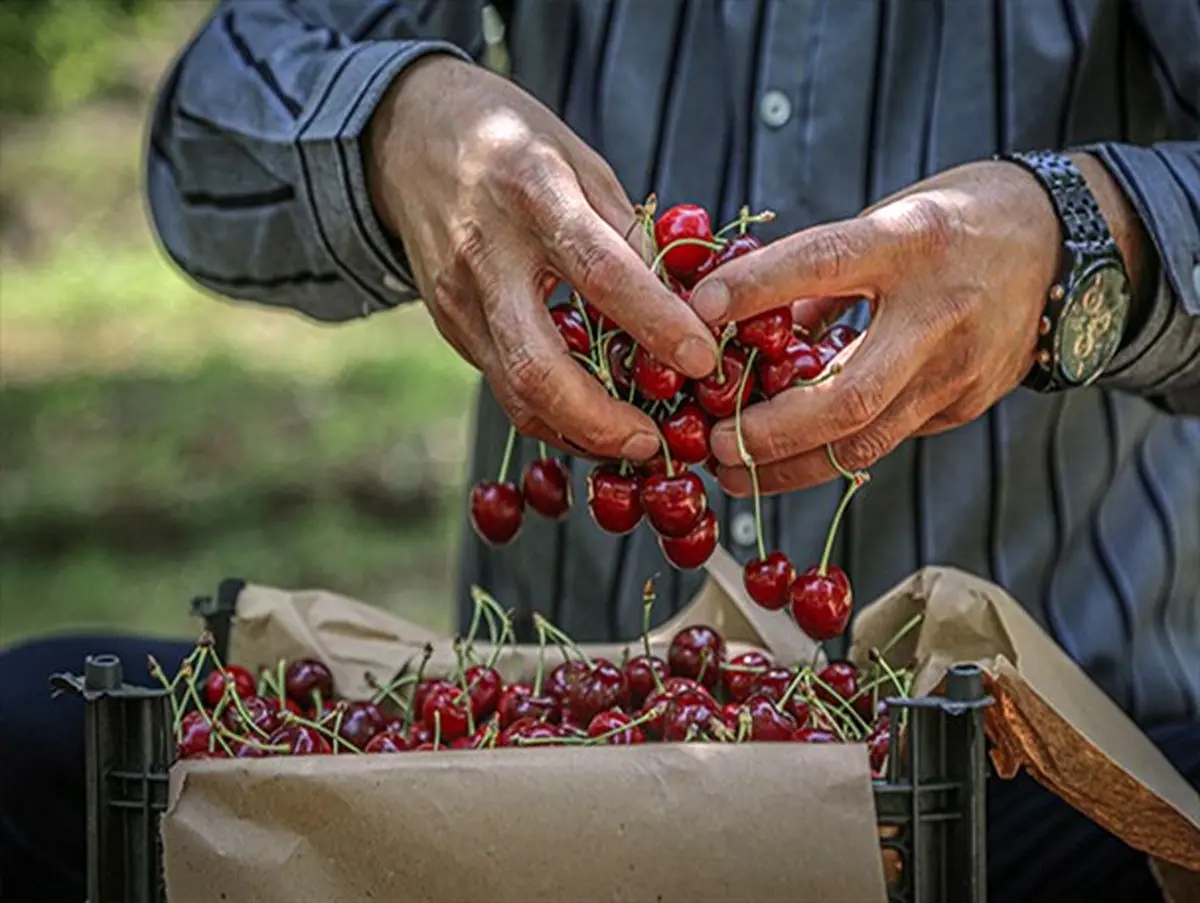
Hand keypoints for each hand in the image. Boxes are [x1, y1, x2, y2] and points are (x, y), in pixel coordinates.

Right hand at [368, 56, 717, 459]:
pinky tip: (593, 419)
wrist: (405, 137)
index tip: (702, 359)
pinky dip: (553, 413)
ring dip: (578, 432)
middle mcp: (487, 254)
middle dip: (600, 419)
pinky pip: (505, 385)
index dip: (656, 322)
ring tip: (633, 442)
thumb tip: (685, 303)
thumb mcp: (582, 161)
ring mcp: (458, 299)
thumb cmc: (512, 143)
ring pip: (515, 392)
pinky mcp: (449, 326)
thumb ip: (629, 233)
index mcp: (533, 193)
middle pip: (538, 363)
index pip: (601, 272)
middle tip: (654, 442)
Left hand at [692, 160, 1065, 494]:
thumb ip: (821, 276)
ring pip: (866, 441)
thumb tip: (746, 320)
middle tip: (715, 442)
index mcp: (912, 243)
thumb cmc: (956, 224)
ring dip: (790, 466)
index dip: (756, 287)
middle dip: (771, 431)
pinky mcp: (966, 406)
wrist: (1064, 246)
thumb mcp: (889, 219)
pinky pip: (887, 437)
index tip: (699, 309)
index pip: (823, 262)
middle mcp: (939, 314)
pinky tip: (788, 455)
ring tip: (734, 471)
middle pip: (848, 396)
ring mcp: (959, 370)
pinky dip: (830, 449)